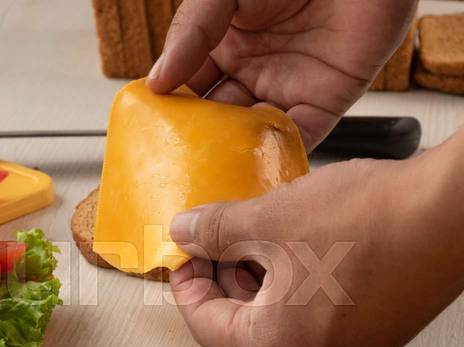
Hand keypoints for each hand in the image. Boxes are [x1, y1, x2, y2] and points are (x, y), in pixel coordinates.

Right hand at [147, 0, 416, 149]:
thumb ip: (190, 34)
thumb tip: (156, 82)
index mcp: (224, 45)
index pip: (190, 89)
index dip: (172, 112)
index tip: (152, 136)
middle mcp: (253, 70)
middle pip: (219, 119)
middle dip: (200, 144)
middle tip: (178, 169)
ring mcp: (288, 86)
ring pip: (253, 134)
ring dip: (235, 156)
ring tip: (211, 181)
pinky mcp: (326, 100)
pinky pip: (298, 137)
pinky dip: (278, 157)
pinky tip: (256, 173)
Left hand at [168, 130, 463, 346]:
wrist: (452, 215)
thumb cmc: (360, 222)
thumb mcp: (266, 221)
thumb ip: (213, 232)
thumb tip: (182, 232)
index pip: (205, 325)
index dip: (186, 285)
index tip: (182, 254)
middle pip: (242, 326)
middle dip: (223, 278)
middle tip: (214, 237)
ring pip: (280, 319)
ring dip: (258, 279)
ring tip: (253, 233)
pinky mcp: (377, 334)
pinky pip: (316, 315)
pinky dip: (294, 284)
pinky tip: (294, 244)